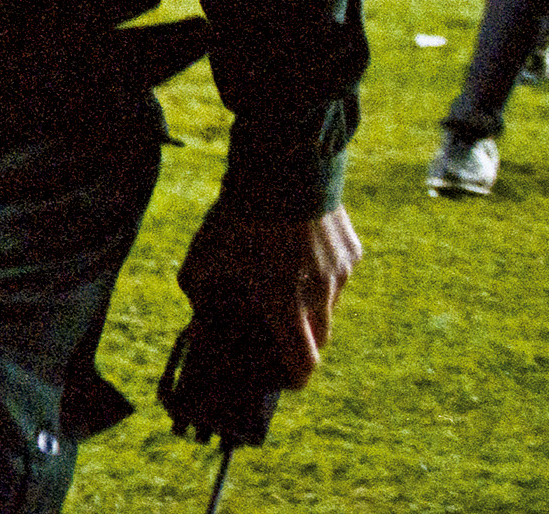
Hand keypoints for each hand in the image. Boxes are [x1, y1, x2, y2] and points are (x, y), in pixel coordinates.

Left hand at [177, 203, 360, 388]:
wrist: (283, 170)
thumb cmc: (239, 217)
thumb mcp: (204, 253)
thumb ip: (195, 288)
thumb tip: (196, 309)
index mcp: (287, 306)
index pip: (303, 363)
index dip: (294, 378)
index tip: (284, 377)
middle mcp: (321, 296)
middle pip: (320, 339)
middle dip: (301, 342)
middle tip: (278, 329)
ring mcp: (341, 272)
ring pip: (331, 303)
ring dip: (311, 303)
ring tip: (283, 278)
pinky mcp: (352, 249)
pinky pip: (339, 271)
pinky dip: (322, 271)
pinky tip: (298, 248)